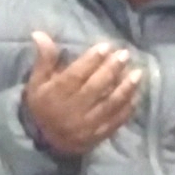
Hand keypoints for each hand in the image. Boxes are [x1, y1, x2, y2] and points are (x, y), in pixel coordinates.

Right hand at [23, 31, 137, 156]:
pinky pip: (115, 120)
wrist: (47, 141)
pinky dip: (127, 108)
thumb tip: (40, 34)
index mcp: (57, 94)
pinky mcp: (98, 134)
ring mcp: (87, 124)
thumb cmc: (43, 105)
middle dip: (111, 69)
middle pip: (95, 87)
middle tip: (124, 54)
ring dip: (124, 88)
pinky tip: (136, 95)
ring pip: (109, 104)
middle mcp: (73, 109)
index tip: (106, 46)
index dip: (91, 60)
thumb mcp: (37, 82)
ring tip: (137, 73)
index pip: (76, 75)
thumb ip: (44, 59)